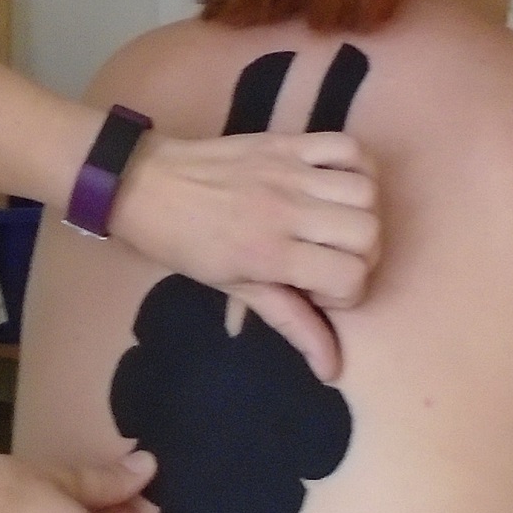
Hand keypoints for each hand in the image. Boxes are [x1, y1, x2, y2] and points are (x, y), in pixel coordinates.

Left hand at [109, 130, 379, 379]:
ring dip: (363, 214)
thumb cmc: (182, 243)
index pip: (351, 275)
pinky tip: (335, 187)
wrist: (142, 184)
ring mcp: (289, 171)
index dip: (348, 292)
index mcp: (269, 253)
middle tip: (329, 260)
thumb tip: (332, 370)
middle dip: (361, 256)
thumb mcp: (233, 288)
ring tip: (332, 225)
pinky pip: (348, 145)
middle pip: (369, 232)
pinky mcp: (286, 141)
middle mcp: (286, 210)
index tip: (319, 291)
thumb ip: (289, 321)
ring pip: (368, 190)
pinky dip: (357, 166)